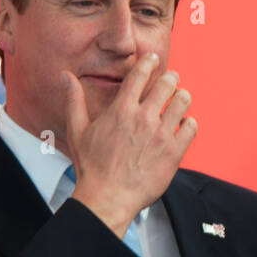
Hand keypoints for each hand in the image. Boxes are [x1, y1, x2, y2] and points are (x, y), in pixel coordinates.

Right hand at [63, 53, 196, 238]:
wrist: (108, 198)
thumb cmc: (91, 167)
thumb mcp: (77, 131)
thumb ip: (74, 100)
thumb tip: (65, 76)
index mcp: (121, 110)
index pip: (140, 74)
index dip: (149, 62)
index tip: (153, 59)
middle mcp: (143, 118)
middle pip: (167, 83)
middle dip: (170, 78)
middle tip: (170, 80)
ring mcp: (161, 135)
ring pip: (183, 101)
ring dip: (182, 98)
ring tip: (178, 101)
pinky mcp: (174, 152)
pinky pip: (192, 127)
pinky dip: (189, 123)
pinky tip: (182, 126)